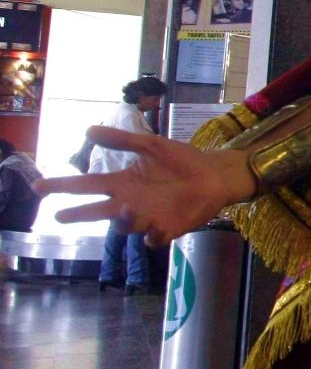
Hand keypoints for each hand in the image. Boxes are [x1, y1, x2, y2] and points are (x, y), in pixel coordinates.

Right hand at [34, 127, 253, 248]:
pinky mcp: (168, 228)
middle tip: (60, 215)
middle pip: (96, 212)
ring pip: (124, 226)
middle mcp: (129, 203)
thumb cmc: (181, 160)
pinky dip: (152, 235)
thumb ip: (122, 140)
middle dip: (78, 214)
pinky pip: (154, 238)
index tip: (39, 186)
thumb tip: (88, 130)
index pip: (86, 185)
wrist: (213, 174)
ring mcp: (147, 218)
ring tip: (124, 207)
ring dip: (121, 219)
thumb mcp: (150, 145)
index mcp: (122, 182)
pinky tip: (154, 227)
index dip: (63, 187)